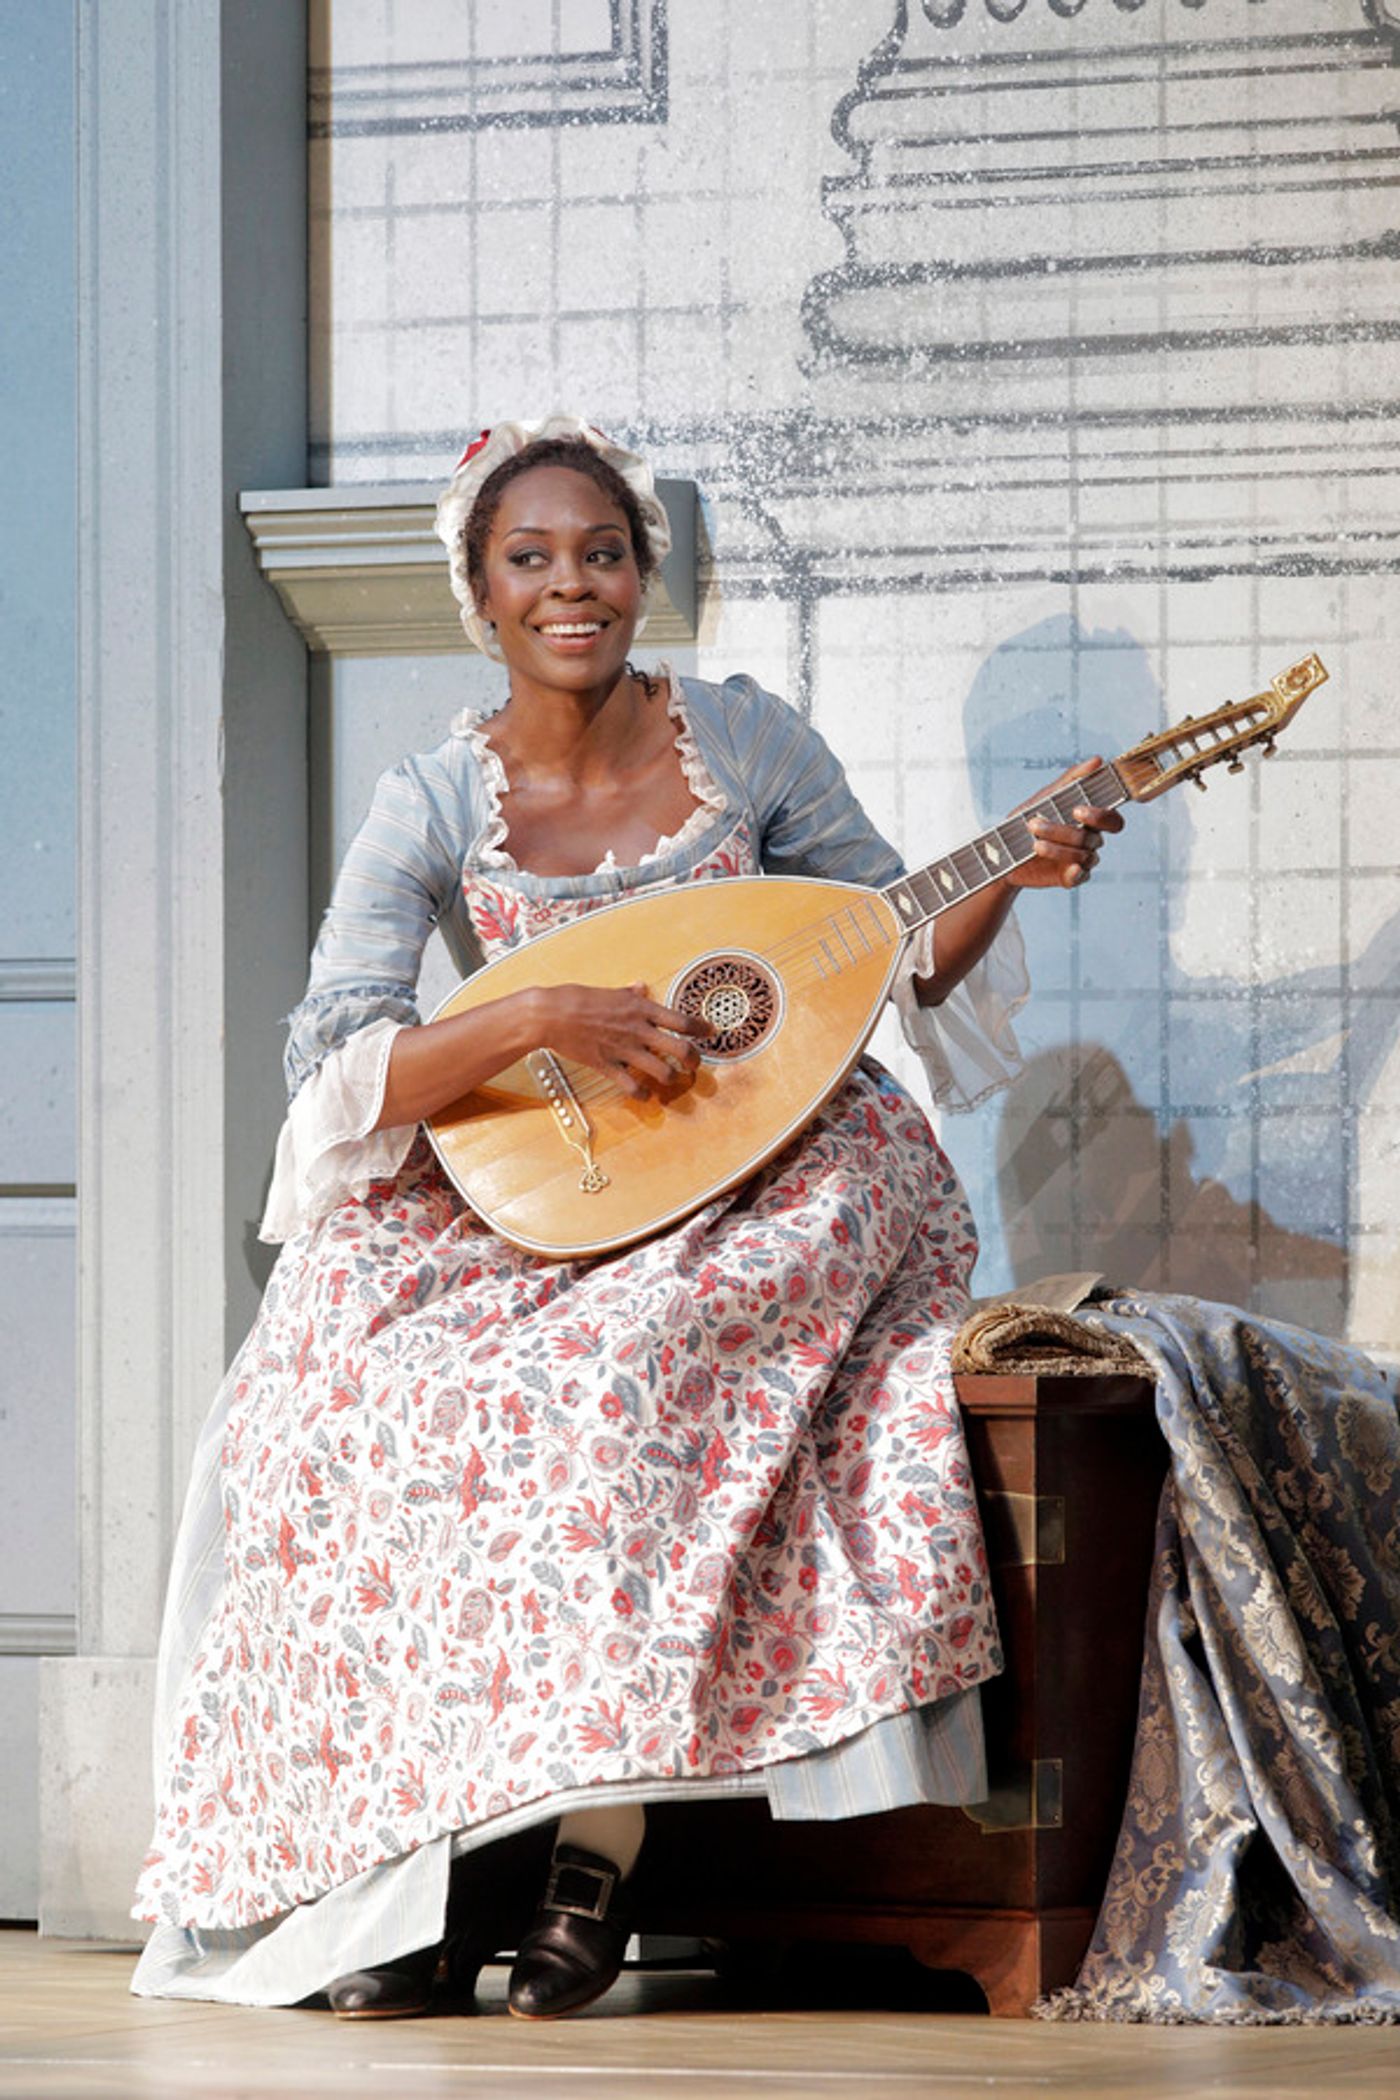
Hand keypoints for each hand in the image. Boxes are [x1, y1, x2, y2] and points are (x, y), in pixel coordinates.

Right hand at [534, 981, 712, 1097]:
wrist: (552, 1015)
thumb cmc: (579, 999)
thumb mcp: (610, 991)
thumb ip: (630, 992)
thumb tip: (641, 987)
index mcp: (641, 1009)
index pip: (682, 1020)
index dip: (702, 1028)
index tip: (710, 1032)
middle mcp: (639, 1030)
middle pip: (681, 1050)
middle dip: (694, 1061)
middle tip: (695, 1065)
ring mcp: (625, 1050)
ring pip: (662, 1072)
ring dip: (671, 1079)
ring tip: (672, 1080)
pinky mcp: (608, 1066)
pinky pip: (632, 1087)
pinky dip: (642, 1095)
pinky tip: (645, 1095)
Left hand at [1008, 756, 1124, 891]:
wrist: (1002, 852)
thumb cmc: (1028, 819)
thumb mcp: (1045, 797)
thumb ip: (1071, 779)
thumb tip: (1097, 761)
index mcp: (1089, 820)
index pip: (1111, 819)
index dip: (1102, 816)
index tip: (1078, 810)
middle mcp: (1090, 840)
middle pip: (1094, 837)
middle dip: (1068, 832)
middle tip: (1040, 824)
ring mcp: (1081, 860)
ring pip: (1083, 855)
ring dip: (1058, 848)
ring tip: (1034, 843)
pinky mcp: (1069, 877)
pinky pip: (1081, 876)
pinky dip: (1076, 873)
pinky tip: (1068, 869)